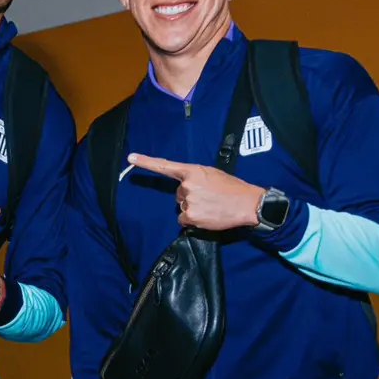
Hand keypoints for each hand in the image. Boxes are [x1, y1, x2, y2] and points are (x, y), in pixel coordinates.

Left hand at [128, 153, 264, 230]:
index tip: (130, 158)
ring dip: (193, 208)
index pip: (164, 166)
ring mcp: (188, 201)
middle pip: (178, 194)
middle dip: (190, 196)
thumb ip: (195, 178)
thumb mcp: (212, 174)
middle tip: (209, 197)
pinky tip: (208, 215)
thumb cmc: (232, 188)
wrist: (248, 203)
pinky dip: (193, 220)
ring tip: (211, 206)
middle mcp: (187, 185)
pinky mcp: (191, 216)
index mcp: (192, 171)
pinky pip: (184, 220)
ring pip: (182, 207)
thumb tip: (185, 187)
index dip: (146, 162)